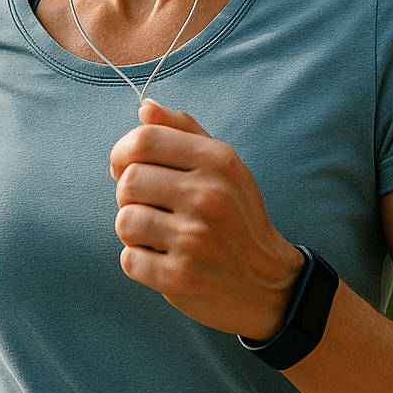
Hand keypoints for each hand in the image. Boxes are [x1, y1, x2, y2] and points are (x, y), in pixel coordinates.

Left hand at [110, 99, 304, 340]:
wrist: (270, 285)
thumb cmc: (238, 220)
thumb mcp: (225, 168)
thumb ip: (184, 132)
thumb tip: (145, 107)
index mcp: (219, 161)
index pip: (145, 140)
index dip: (123, 153)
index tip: (125, 168)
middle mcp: (208, 196)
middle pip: (128, 180)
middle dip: (129, 196)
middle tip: (149, 208)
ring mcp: (195, 238)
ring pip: (125, 220)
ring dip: (134, 231)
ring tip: (159, 235)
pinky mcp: (181, 277)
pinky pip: (129, 259)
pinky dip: (139, 261)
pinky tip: (163, 260)